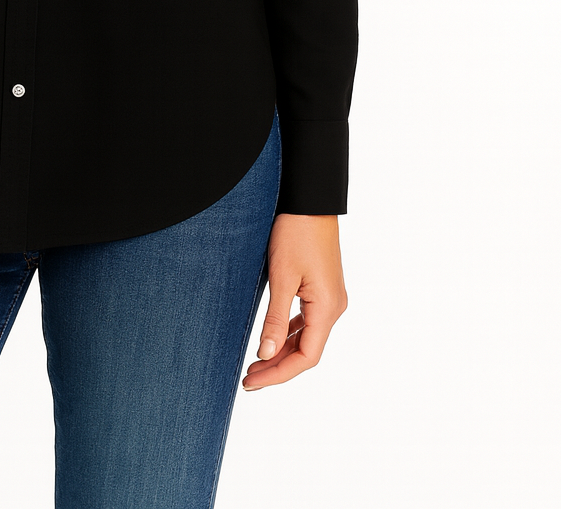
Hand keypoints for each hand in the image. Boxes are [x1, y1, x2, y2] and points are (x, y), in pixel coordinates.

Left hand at [242, 213, 346, 390]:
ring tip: (255, 362)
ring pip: (307, 336)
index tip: (251, 381)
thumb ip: (274, 319)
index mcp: (327, 308)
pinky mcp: (324, 288)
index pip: (306, 358)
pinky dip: (289, 333)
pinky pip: (308, 320)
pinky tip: (272, 337)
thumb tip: (265, 354)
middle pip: (307, 351)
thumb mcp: (281, 277)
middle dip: (277, 366)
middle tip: (248, 378)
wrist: (310, 200)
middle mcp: (334, 307)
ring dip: (282, 351)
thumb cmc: (296, 232)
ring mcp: (331, 298)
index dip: (278, 374)